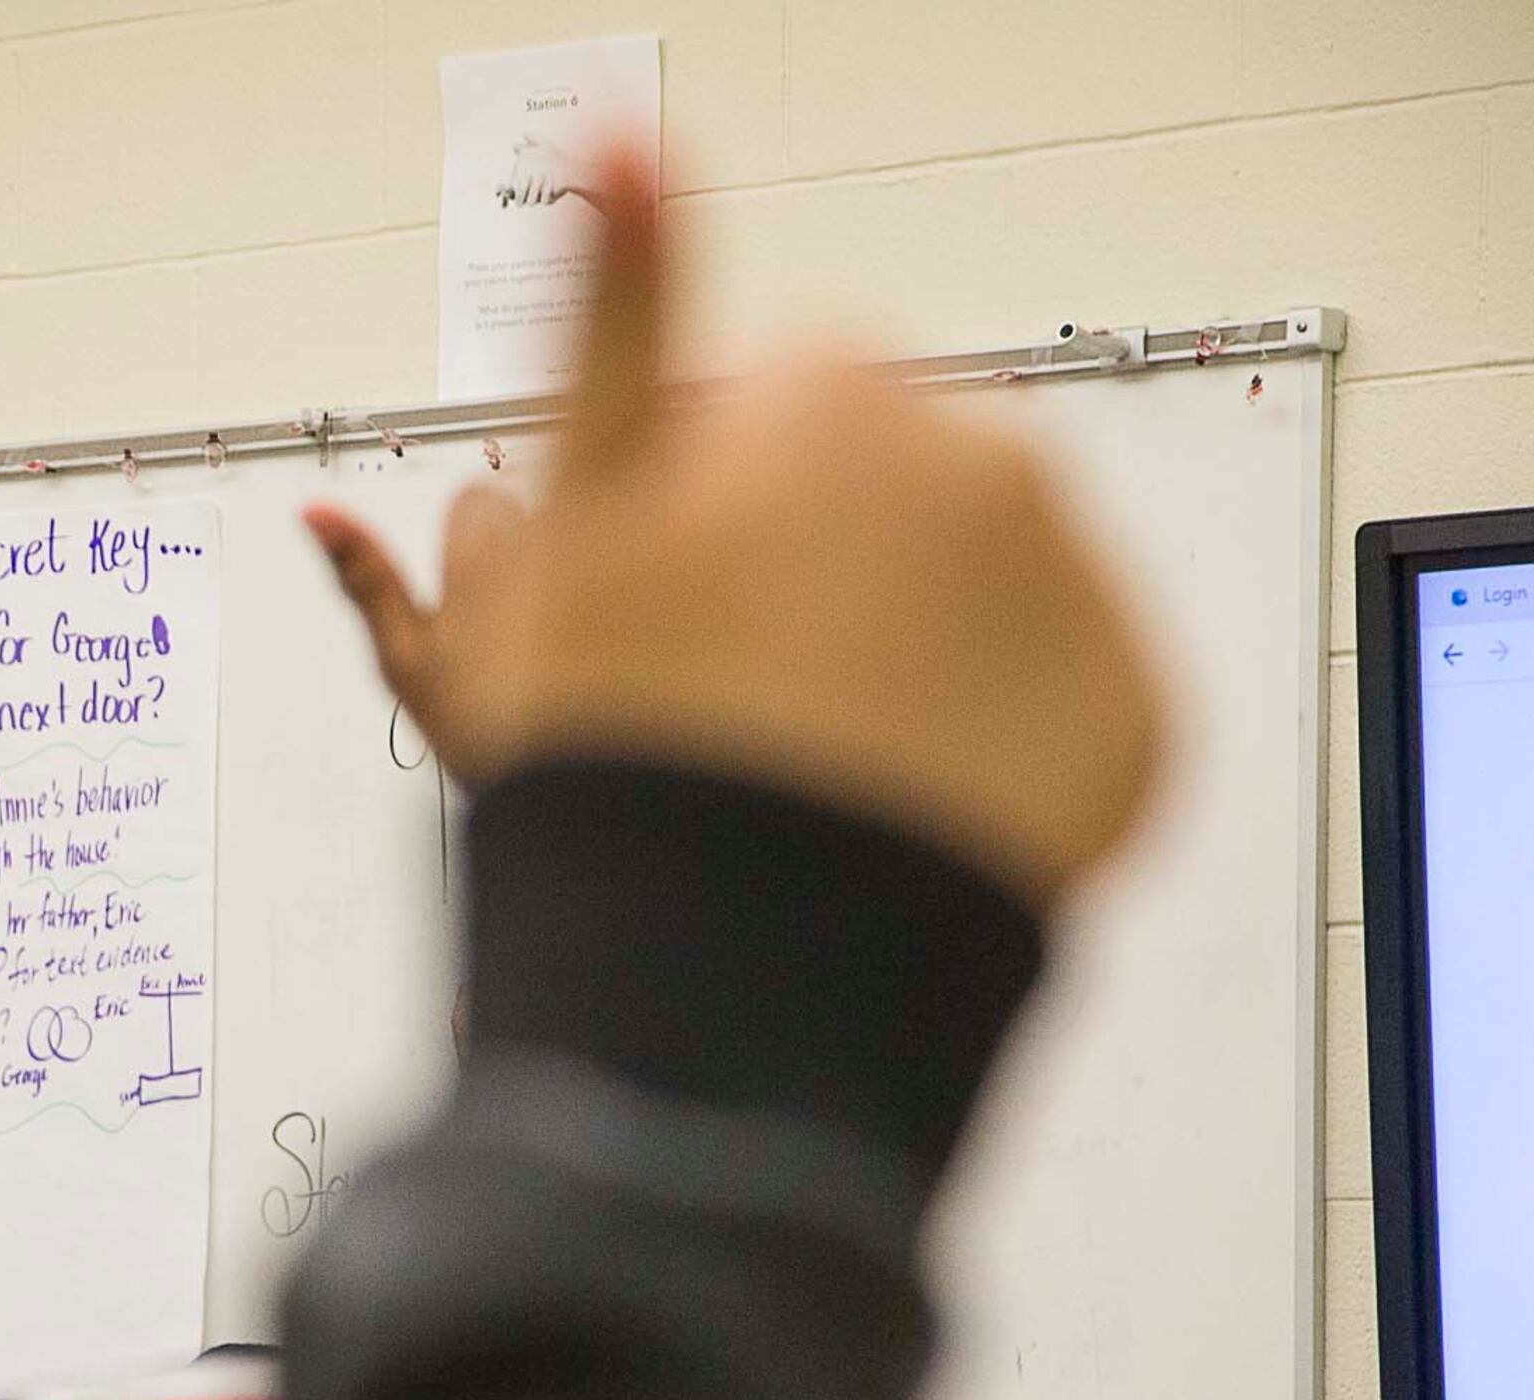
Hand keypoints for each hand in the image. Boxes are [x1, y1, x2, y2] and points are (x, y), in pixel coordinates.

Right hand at [302, 150, 1165, 907]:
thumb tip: (626, 138)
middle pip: (896, 494)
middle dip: (826, 566)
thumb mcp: (571, 513)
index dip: (704, 500)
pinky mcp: (1136, 723)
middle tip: (732, 698)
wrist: (730, 954)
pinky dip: (991, 749)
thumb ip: (613, 307)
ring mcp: (1077, 595)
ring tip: (810, 764)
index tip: (668, 600)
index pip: (780, 406)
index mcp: (842, 397)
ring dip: (912, 651)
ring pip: (982, 597)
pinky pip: (1058, 709)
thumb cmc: (622, 741)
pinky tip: (893, 808)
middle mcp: (989, 464)